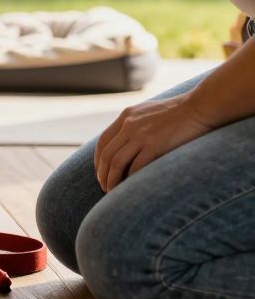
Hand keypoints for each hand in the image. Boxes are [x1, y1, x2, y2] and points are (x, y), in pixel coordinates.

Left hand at [94, 92, 216, 191]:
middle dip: (103, 173)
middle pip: (107, 154)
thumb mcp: (150, 111)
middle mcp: (129, 125)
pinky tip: (131, 188)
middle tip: (104, 187)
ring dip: (112, 179)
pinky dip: (130, 180)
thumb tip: (127, 141)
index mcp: (127, 116)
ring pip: (117, 162)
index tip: (100, 172)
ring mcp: (141, 135)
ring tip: (112, 191)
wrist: (200, 107)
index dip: (98, 160)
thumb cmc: (180, 111)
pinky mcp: (155, 146)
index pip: (103, 141)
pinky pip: (136, 167)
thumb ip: (136, 123)